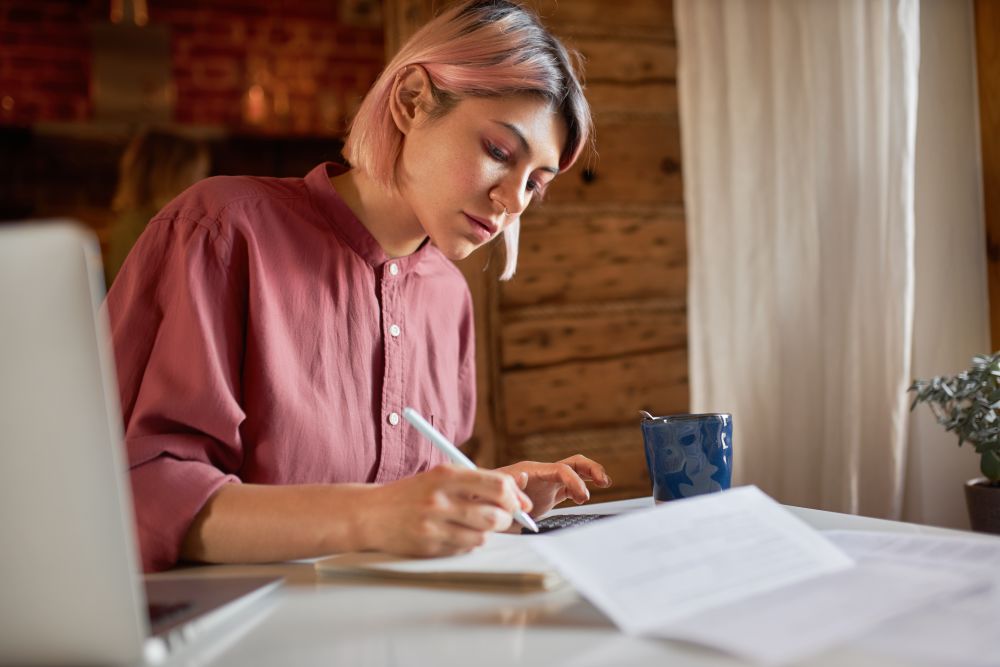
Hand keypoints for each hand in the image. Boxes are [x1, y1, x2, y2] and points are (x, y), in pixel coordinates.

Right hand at [361, 465, 532, 556]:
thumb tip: (518, 492)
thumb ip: (478, 481)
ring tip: (472, 523)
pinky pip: (465, 548)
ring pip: (483, 535)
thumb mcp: (441, 476)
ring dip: (485, 532)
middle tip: (500, 516)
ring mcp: (434, 525)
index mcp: (446, 475)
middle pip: (495, 515)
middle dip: (505, 518)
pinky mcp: (429, 546)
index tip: (518, 502)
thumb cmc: (412, 493)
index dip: (515, 497)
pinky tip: (454, 533)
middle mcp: (440, 500)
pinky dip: (467, 542)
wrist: (371, 513)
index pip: (497, 486)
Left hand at [495, 455, 611, 517]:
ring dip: (590, 474)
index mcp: (532, 470)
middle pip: (572, 463)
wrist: (482, 503)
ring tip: (605, 482)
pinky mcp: (550, 493)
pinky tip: (589, 495)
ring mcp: (547, 482)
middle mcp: (543, 473)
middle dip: (589, 469)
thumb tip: (524, 476)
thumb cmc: (484, 496)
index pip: (560, 469)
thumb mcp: (492, 492)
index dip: (573, 481)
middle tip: (602, 482)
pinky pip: (571, 486)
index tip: (581, 497)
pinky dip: (583, 488)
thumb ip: (506, 485)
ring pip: (575, 472)